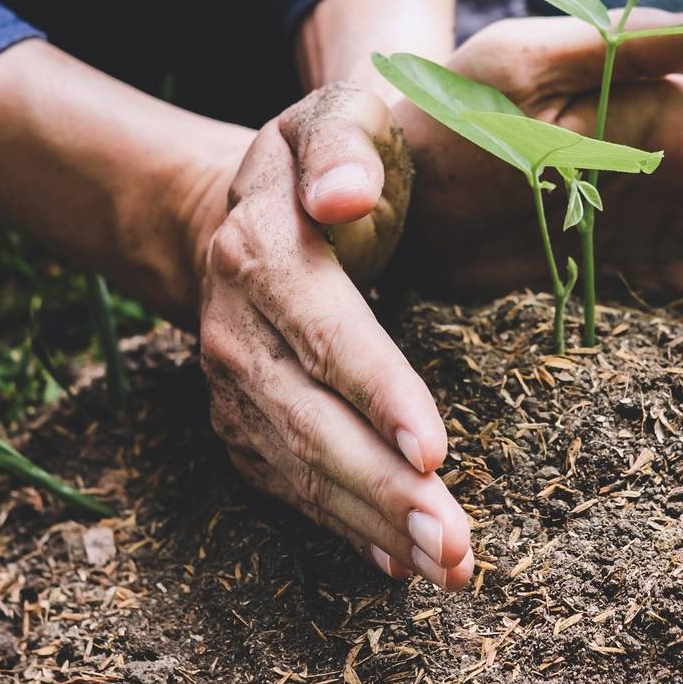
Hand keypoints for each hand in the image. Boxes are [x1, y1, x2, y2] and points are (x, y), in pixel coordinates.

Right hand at [195, 82, 474, 589]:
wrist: (242, 206)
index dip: (378, 393)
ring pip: (300, 467)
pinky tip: (397, 565)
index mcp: (260, 248)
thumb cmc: (324, 159)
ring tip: (444, 566)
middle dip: (381, 487)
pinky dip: (344, 530)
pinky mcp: (241, 423)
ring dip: (372, 524)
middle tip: (451, 542)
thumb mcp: (337, 117)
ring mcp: (231, 384)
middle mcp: (234, 327)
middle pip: (308, 419)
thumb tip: (342, 195)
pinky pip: (290, 487)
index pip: (323, 330)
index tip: (434, 449)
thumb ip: (345, 142)